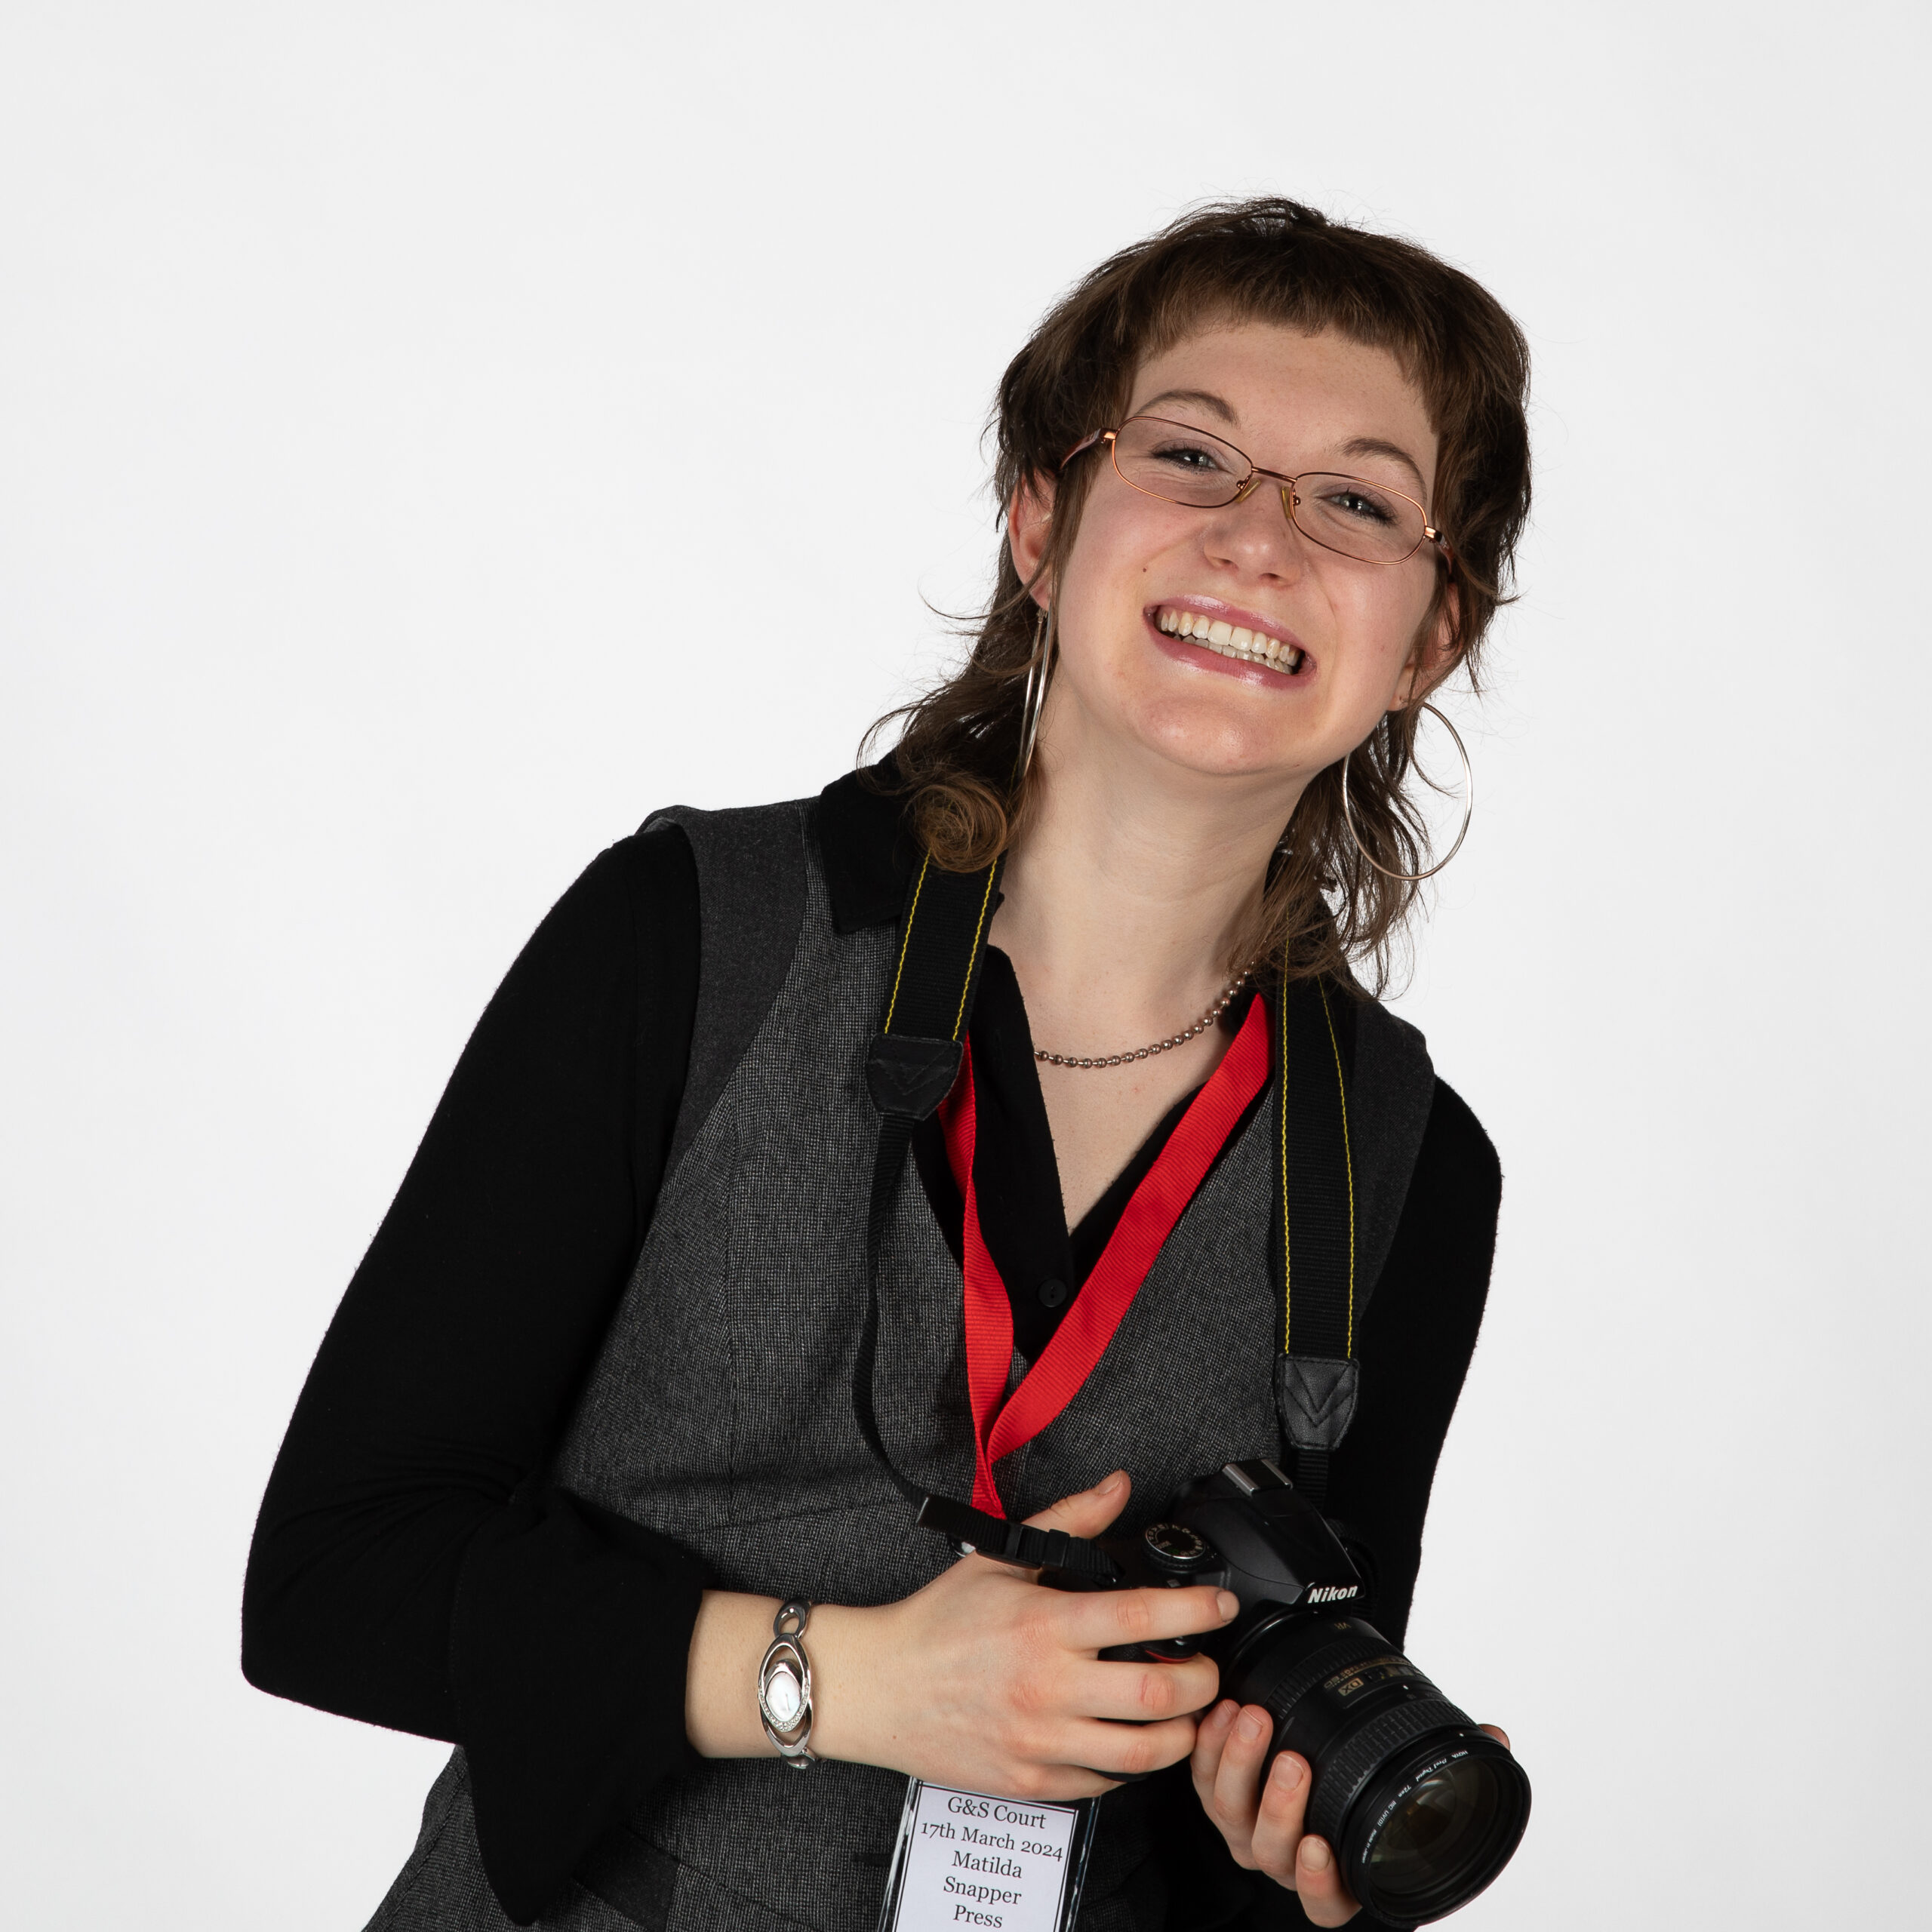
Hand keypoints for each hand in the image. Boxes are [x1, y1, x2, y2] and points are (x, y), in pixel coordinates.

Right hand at [812, 1470, 1237, 1798]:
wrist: (880, 1688)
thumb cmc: (939, 1623)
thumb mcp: (1001, 1559)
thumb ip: (1068, 1522)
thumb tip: (1119, 1487)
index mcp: (1043, 1625)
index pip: (1141, 1617)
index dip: (1196, 1612)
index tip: (1220, 1606)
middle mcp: (1047, 1687)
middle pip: (1159, 1694)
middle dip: (1204, 1681)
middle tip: (1208, 1667)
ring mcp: (1041, 1742)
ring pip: (1144, 1752)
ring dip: (1183, 1733)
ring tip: (1185, 1711)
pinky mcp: (1034, 1782)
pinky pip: (1106, 1782)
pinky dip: (1134, 1763)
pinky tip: (1134, 1737)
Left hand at [1192, 1706, 1512, 1926]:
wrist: (1303, 1748)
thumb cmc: (1359, 1777)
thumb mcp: (1406, 1775)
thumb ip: (1448, 1759)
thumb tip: (1496, 1735)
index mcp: (1333, 1874)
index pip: (1324, 1902)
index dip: (1317, 1881)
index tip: (1320, 1845)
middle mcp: (1286, 1858)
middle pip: (1271, 1850)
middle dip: (1280, 1804)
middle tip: (1294, 1759)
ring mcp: (1247, 1828)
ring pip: (1231, 1812)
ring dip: (1240, 1764)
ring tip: (1256, 1721)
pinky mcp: (1214, 1792)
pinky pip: (1201, 1777)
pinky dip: (1209, 1744)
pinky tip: (1224, 1712)